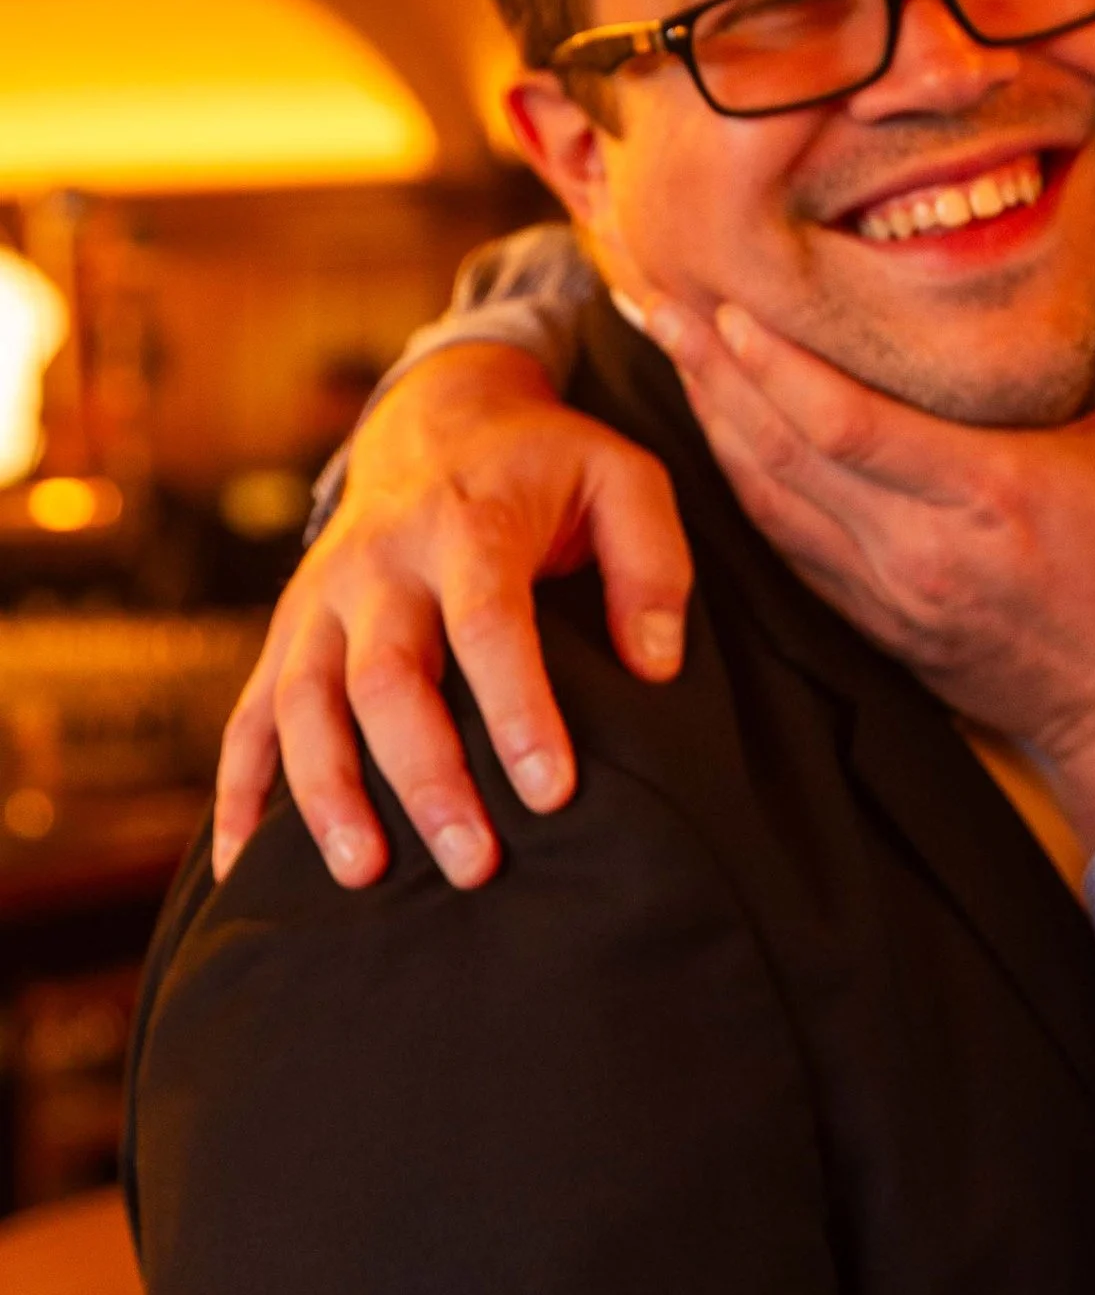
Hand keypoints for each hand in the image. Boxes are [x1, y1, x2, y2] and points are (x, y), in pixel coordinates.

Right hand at [212, 344, 693, 891]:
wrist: (436, 419)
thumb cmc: (546, 468)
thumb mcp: (623, 479)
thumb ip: (652, 565)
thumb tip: (656, 668)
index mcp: (469, 525)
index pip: (486, 624)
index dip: (516, 710)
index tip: (552, 792)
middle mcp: (380, 564)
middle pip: (385, 676)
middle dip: (425, 776)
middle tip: (475, 864)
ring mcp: (320, 599)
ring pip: (304, 702)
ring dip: (328, 794)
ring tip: (366, 875)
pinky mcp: (287, 632)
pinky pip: (248, 716)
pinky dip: (238, 793)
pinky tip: (242, 870)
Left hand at [652, 236, 1094, 852]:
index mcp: (989, 497)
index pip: (849, 428)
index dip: (777, 367)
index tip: (731, 306)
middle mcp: (919, 548)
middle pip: (782, 454)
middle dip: (711, 373)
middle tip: (657, 299)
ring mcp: (884, 590)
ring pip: (766, 498)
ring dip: (710, 420)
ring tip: (670, 346)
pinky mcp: (867, 617)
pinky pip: (780, 540)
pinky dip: (738, 478)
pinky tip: (714, 428)